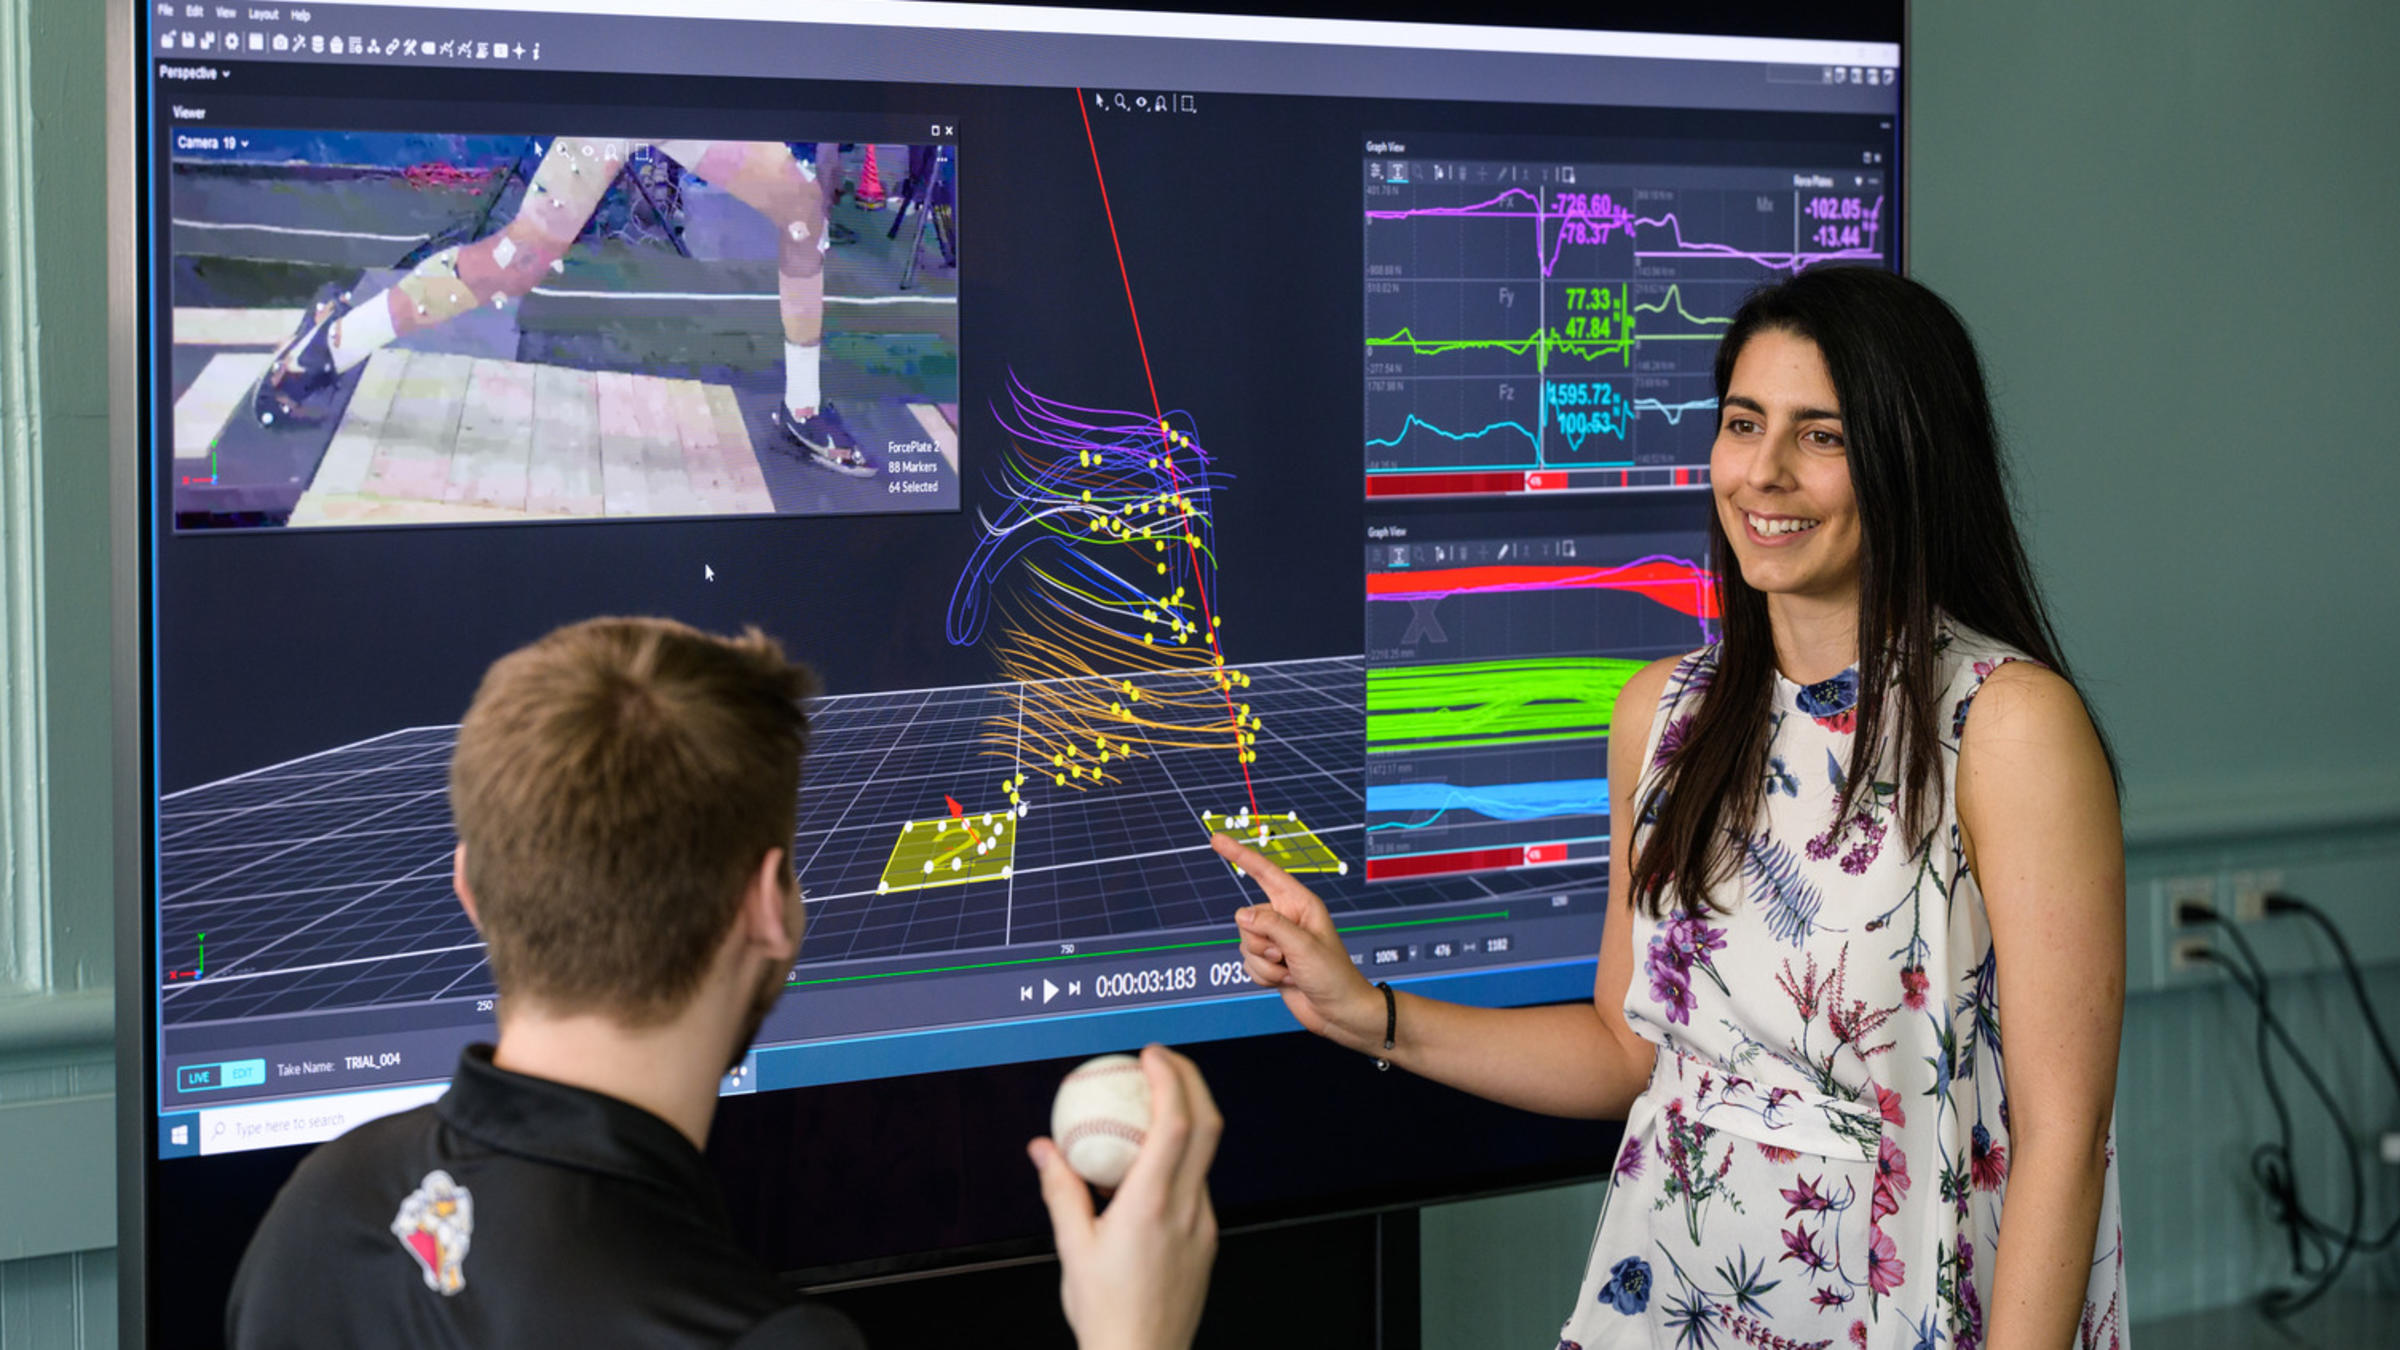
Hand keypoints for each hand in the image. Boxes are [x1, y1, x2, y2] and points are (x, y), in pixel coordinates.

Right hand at [1030, 1045, 1220, 1349]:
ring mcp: (1203, 1224)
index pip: (1175, 1124)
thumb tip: (1043, 1148)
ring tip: (1152, 1102)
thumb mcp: (1072, 1248)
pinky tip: (1151, 1163)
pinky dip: (1181, 1156)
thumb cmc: (1106, 1312)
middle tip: (1161, 1059)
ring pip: (1206, 1154)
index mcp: (1152, 1205)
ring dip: (1187, 1117)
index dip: (1169, 1079)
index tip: (1149, 1054)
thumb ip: (1060, 1190)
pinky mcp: (1207, 1239)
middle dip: (1190, 1079)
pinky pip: (1198, 1183)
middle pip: (1208, 1125)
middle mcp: (1187, 1208)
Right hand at [1212, 832, 1382, 1049]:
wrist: (1339, 1013)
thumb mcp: (1303, 946)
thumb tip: (1242, 915)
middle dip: (1262, 943)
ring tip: (1292, 972)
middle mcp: (1286, 918)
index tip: (1216, 840)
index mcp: (1299, 903)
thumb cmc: (1334, 976)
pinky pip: (1247, 964)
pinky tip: (1287, 982)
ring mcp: (1277, 941)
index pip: (1263, 872)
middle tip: (1288, 957)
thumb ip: (1271, 925)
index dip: (1239, 855)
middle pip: (1246, 918)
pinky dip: (1264, 977)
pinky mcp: (1270, 963)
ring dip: (1266, 965)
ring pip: (1245, 944)